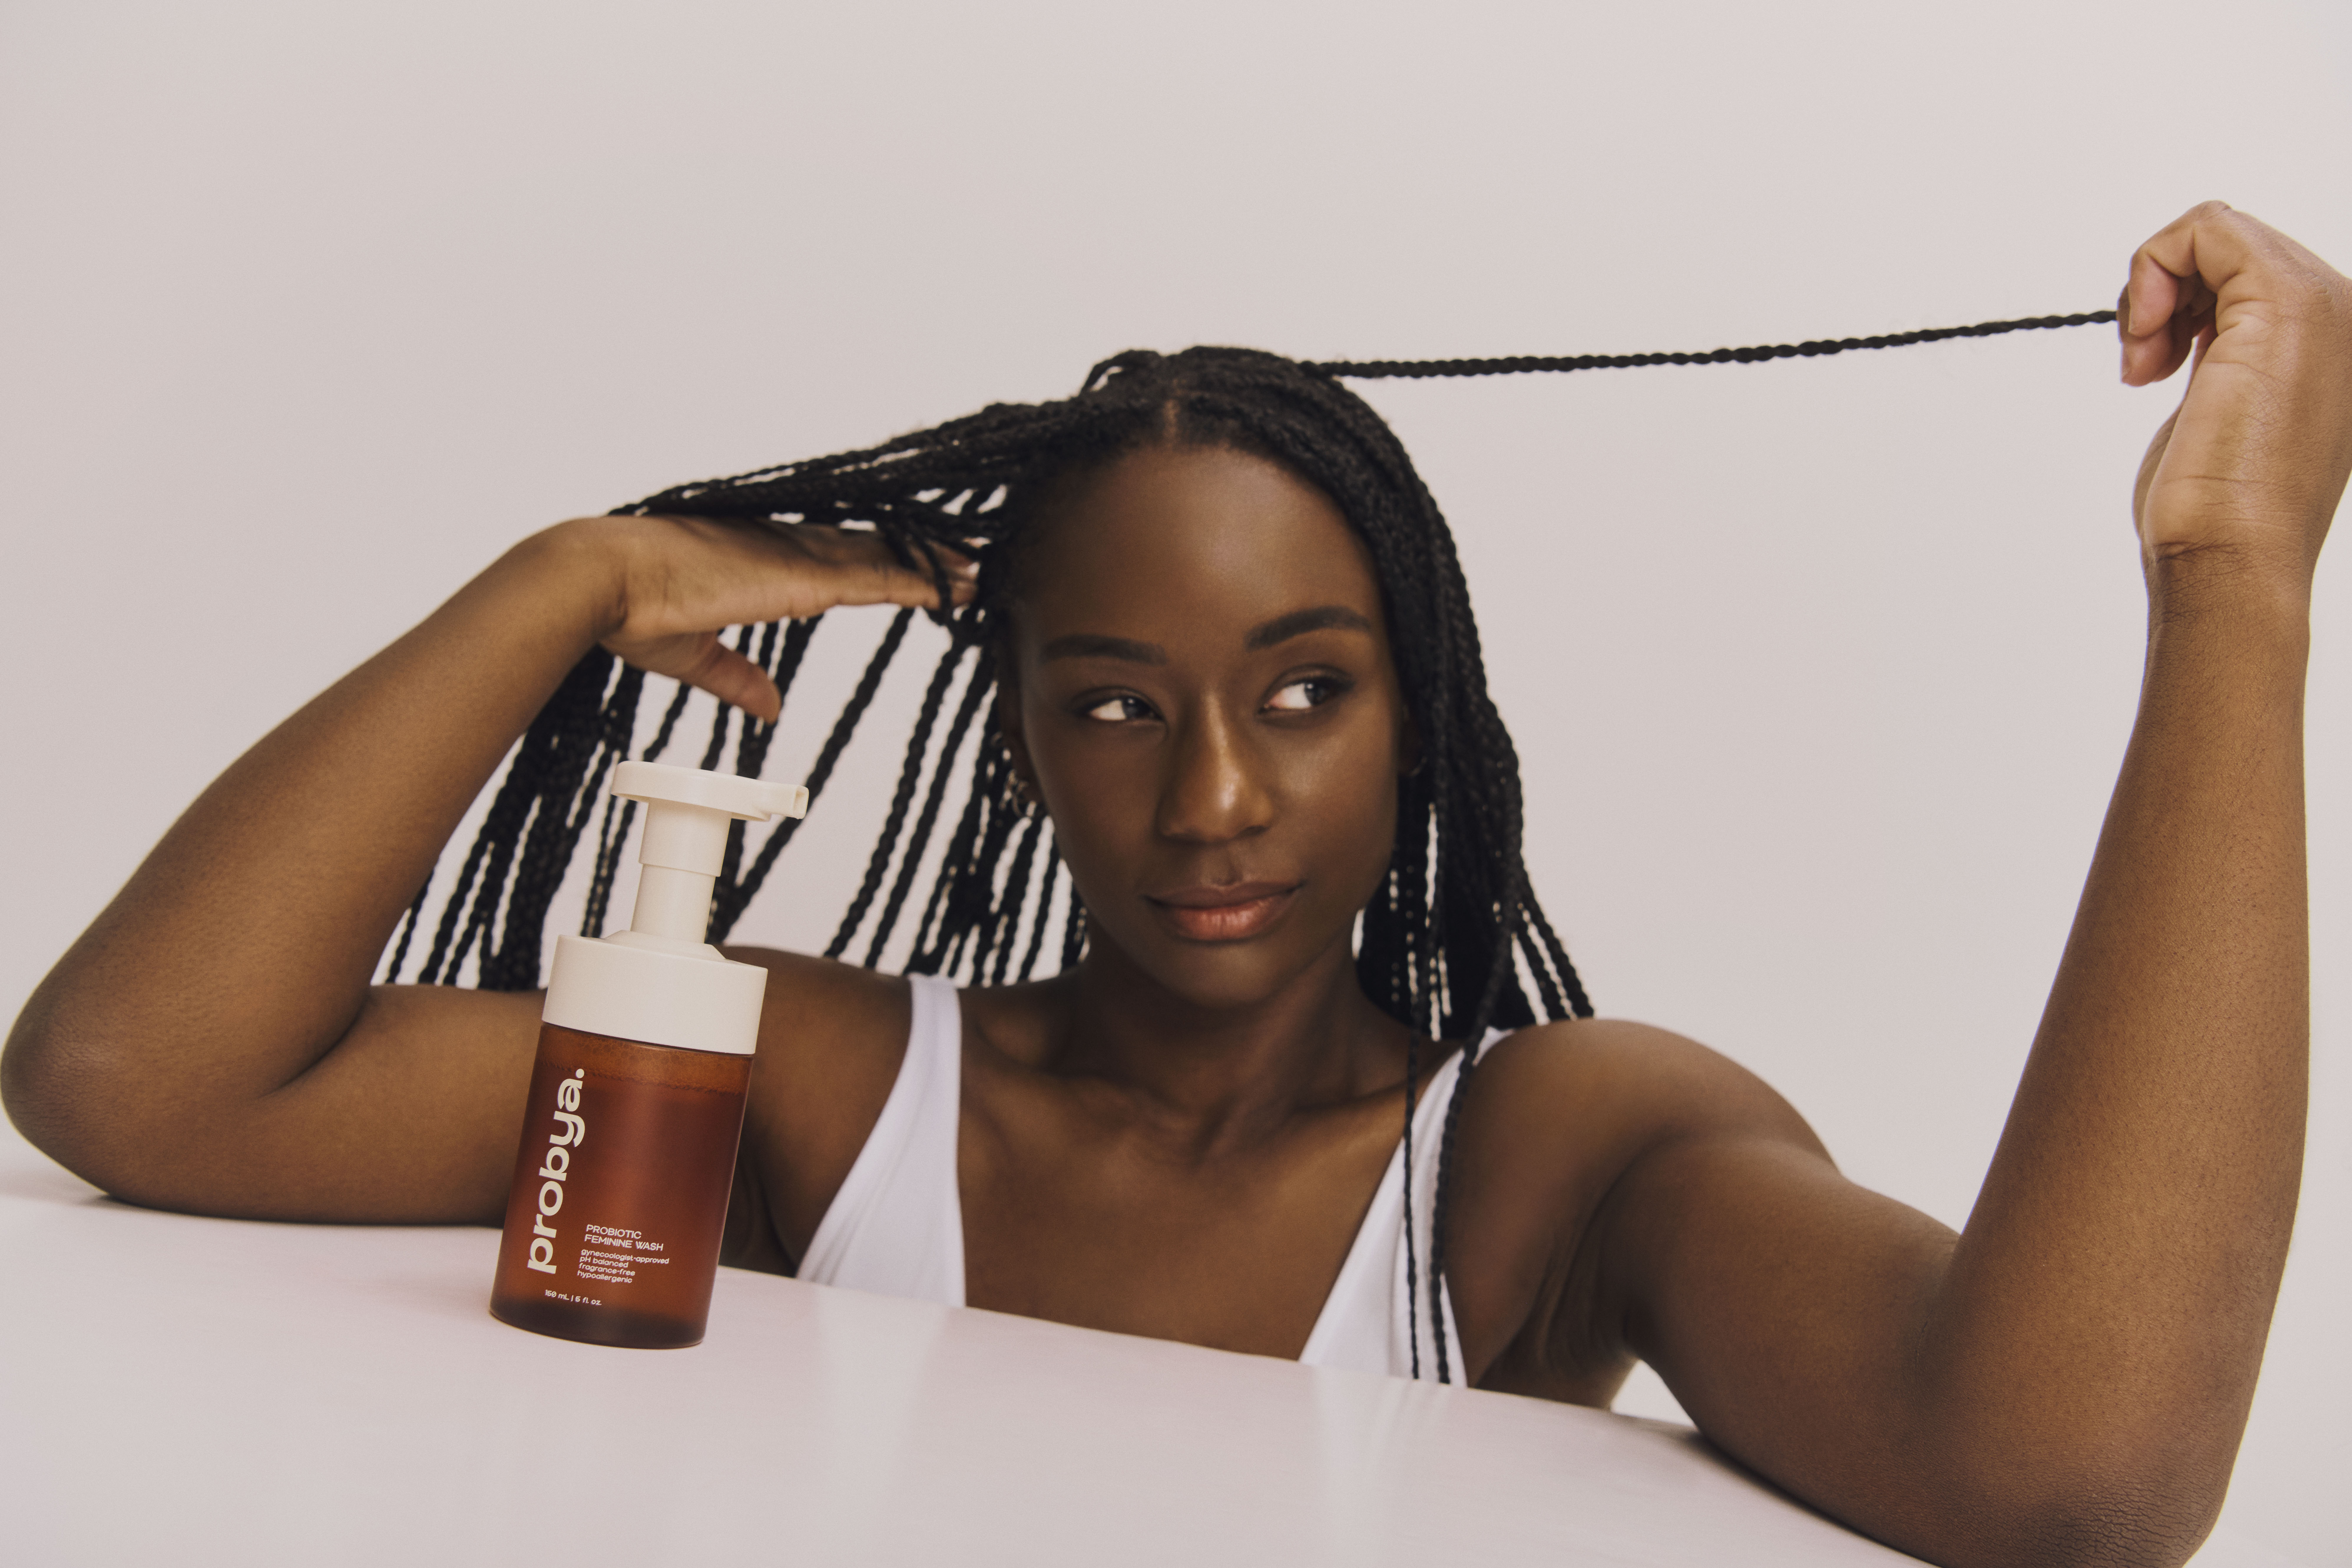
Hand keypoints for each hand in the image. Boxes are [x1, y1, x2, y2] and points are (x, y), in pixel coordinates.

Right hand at [579, 514, 974, 719]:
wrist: (604, 582)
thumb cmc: (633, 608)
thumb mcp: (695, 653)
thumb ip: (737, 677)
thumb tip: (770, 706)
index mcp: (763, 563)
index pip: (840, 561)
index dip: (885, 564)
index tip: (924, 572)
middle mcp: (786, 549)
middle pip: (875, 550)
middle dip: (926, 556)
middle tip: (975, 559)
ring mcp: (796, 556)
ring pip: (886, 557)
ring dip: (938, 565)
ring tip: (985, 568)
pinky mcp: (800, 573)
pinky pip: (878, 573)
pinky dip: (922, 577)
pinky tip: (959, 581)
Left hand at [2120, 202, 2351, 590]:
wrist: (2232, 553)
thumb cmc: (2219, 508)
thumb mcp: (2225, 410)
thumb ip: (2225, 360)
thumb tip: (2193, 338)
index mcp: (2329, 338)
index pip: (2243, 271)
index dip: (2180, 301)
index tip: (2153, 360)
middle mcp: (2338, 312)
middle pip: (2228, 247)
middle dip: (2164, 291)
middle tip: (2143, 361)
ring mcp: (2321, 303)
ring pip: (2214, 232)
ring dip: (2153, 286)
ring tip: (2144, 359)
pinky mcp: (2282, 302)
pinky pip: (2206, 228)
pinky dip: (2152, 270)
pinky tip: (2145, 341)